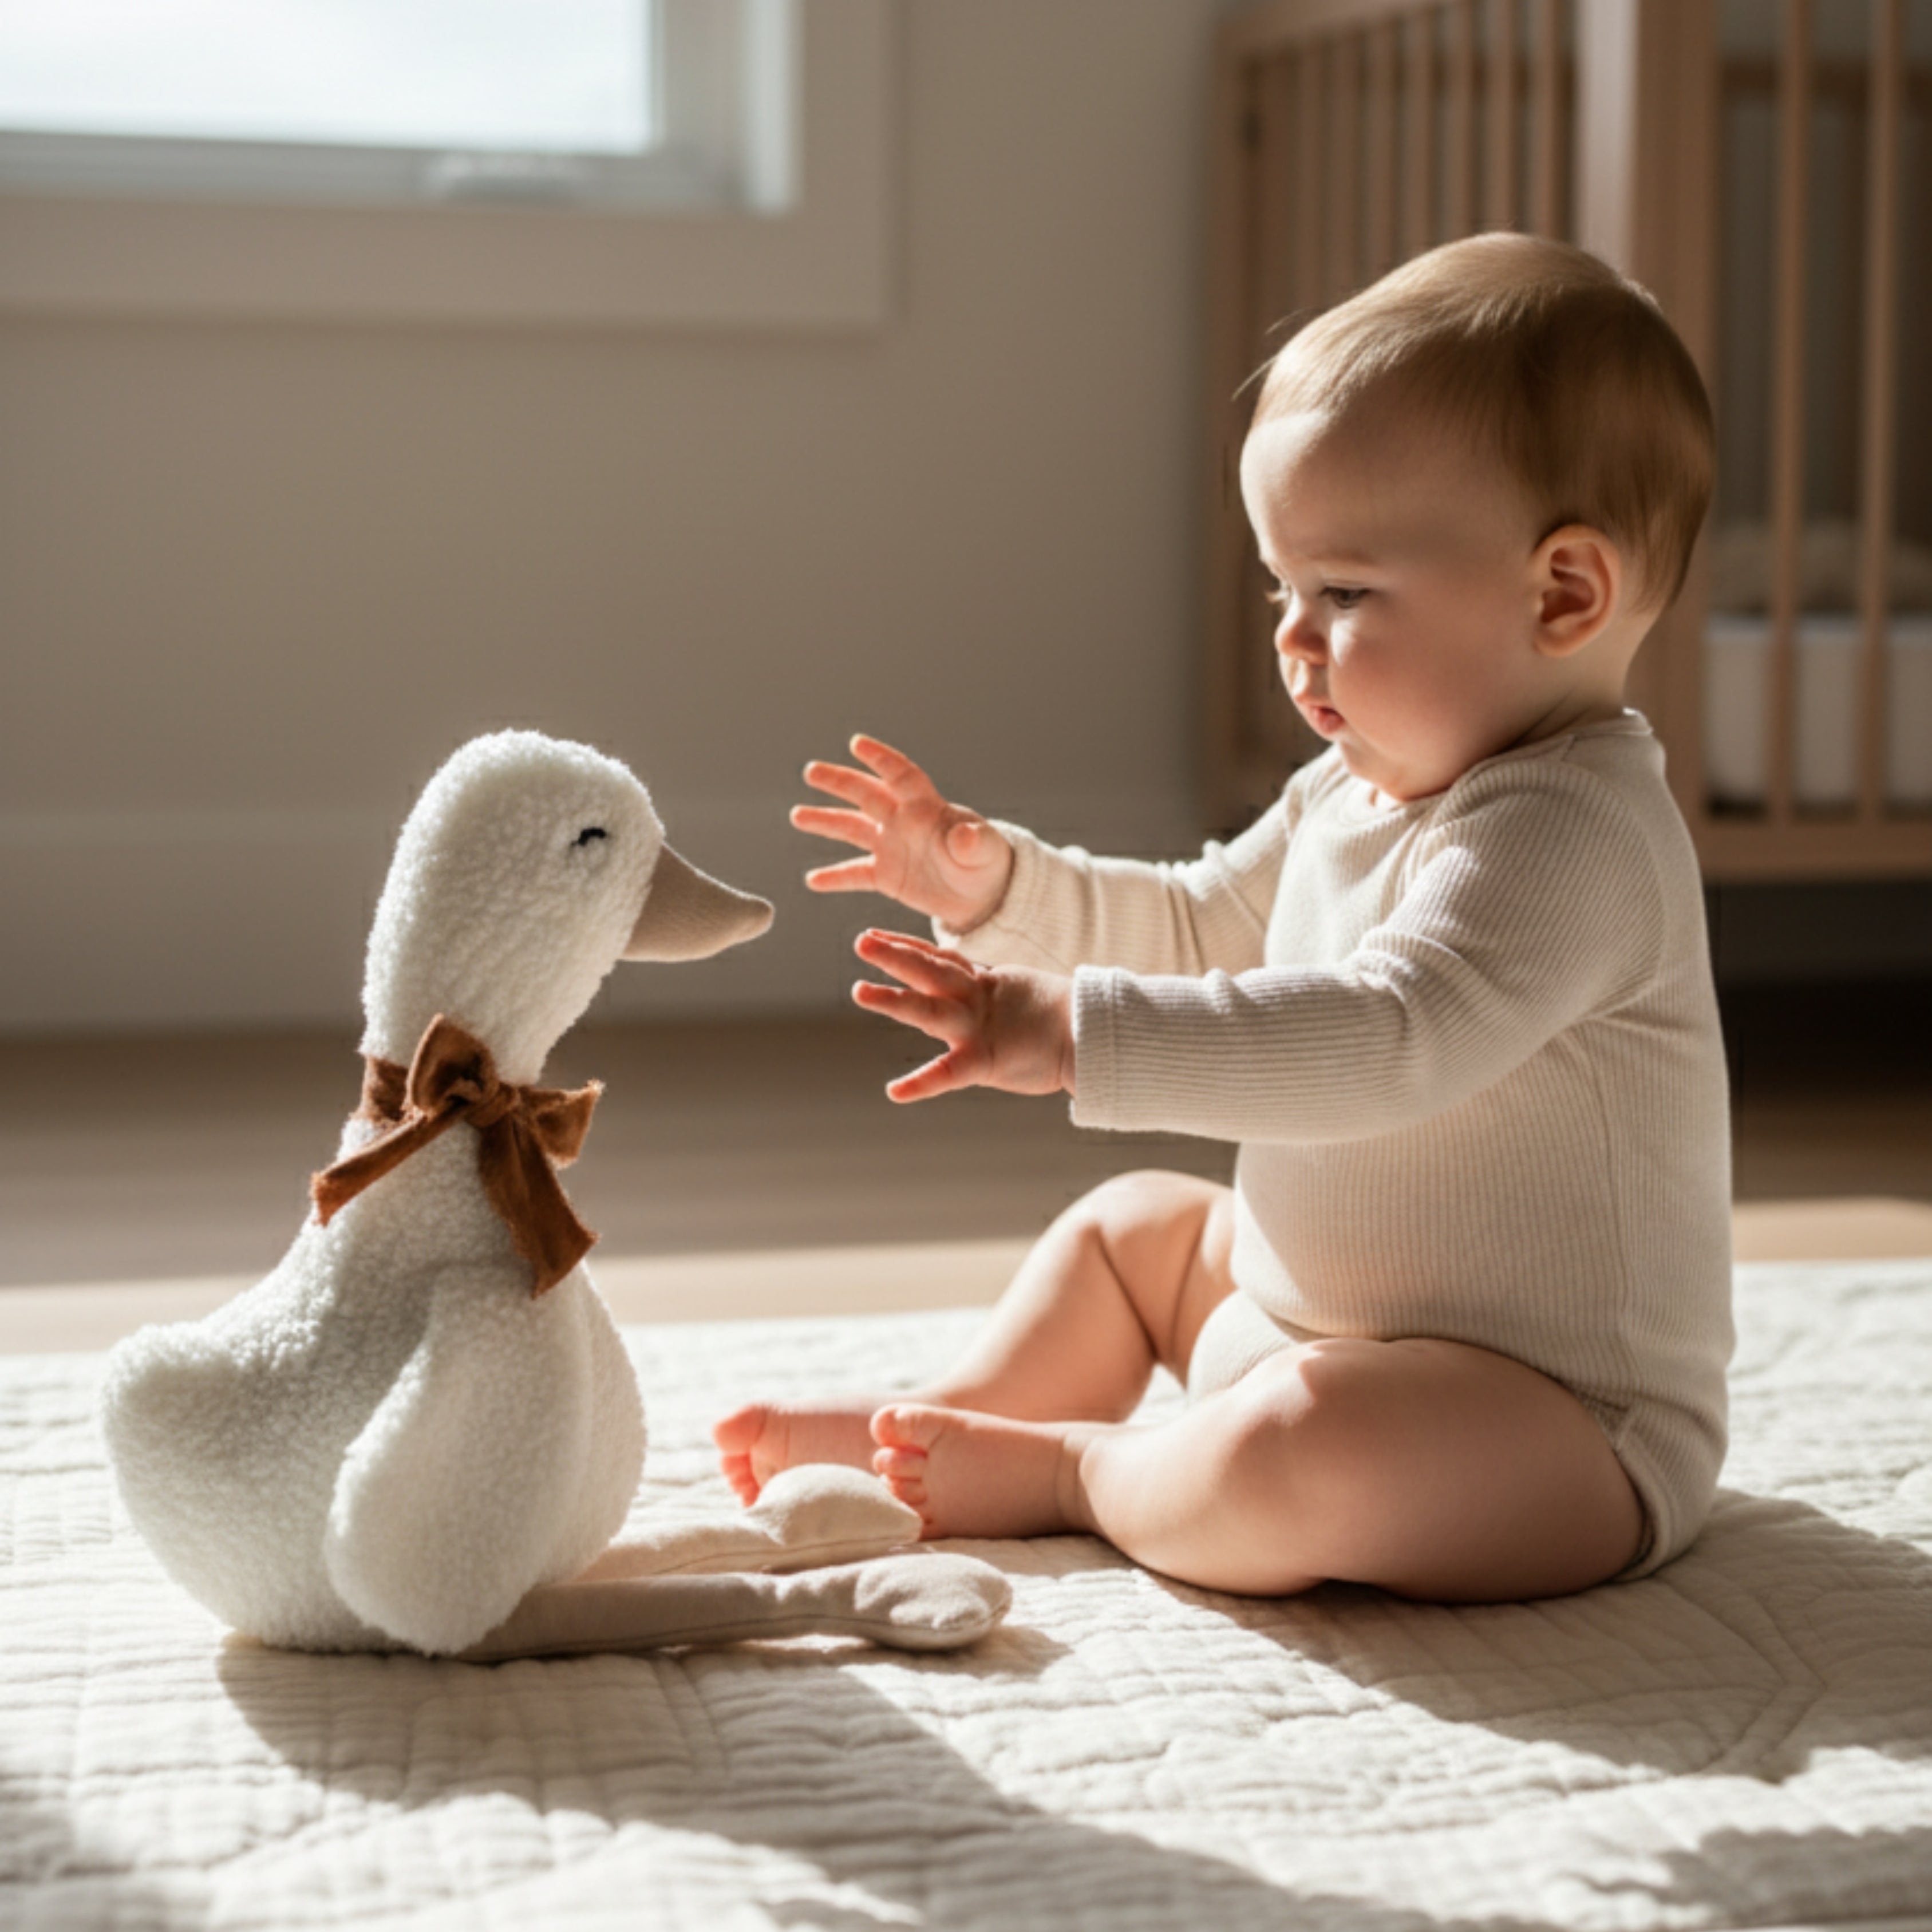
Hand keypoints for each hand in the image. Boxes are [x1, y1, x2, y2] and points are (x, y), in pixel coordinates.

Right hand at [791, 735, 1012, 932]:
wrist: (982, 894)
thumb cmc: (987, 865)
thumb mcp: (984, 853)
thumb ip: (973, 843)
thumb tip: (966, 836)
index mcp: (927, 807)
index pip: (901, 776)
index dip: (881, 759)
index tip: (856, 743)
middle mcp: (903, 821)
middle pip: (866, 794)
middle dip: (840, 782)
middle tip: (811, 772)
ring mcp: (891, 846)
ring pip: (852, 828)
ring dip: (826, 821)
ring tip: (797, 816)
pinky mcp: (886, 875)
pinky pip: (855, 873)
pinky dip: (835, 877)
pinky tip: (812, 880)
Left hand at [852, 930, 1072, 1103]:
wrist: (1094, 1039)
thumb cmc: (1062, 1024)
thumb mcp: (1019, 999)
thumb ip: (994, 993)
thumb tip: (983, 988)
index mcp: (984, 985)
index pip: (940, 958)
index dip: (908, 945)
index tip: (877, 934)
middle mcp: (974, 1001)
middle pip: (928, 972)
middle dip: (895, 957)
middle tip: (861, 941)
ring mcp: (977, 1027)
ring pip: (928, 1009)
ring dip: (893, 1000)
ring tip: (860, 991)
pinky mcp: (984, 1060)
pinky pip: (947, 1074)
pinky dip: (920, 1084)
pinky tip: (895, 1092)